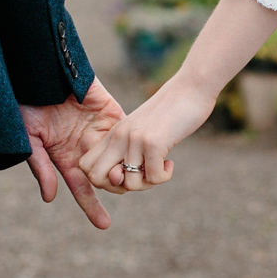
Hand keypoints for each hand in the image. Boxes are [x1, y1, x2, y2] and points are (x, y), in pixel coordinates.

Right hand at [20, 78, 125, 228]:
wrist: (40, 71)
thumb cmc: (26, 105)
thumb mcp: (29, 139)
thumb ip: (42, 167)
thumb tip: (50, 198)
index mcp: (66, 158)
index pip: (83, 188)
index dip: (93, 207)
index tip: (104, 225)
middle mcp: (86, 149)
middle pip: (109, 177)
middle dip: (117, 185)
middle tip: (121, 184)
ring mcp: (102, 132)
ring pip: (123, 160)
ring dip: (131, 170)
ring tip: (136, 174)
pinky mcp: (114, 115)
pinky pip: (130, 134)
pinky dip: (137, 145)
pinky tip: (143, 153)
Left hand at [78, 77, 216, 192]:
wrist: (190, 89)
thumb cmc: (169, 114)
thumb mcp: (141, 132)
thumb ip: (127, 152)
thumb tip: (119, 181)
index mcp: (112, 134)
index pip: (85, 166)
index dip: (102, 179)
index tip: (125, 173)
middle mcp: (118, 136)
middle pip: (96, 179)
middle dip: (118, 188)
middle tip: (140, 176)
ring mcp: (134, 139)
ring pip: (129, 185)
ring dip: (148, 183)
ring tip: (159, 166)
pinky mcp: (153, 142)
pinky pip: (154, 179)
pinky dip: (165, 176)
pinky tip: (170, 162)